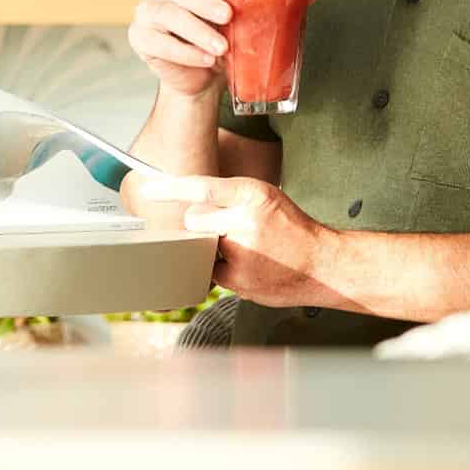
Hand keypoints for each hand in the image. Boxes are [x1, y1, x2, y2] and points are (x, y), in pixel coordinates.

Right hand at [126, 0, 230, 100]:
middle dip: (203, 1)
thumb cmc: (220, 36)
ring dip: (197, 31)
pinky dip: (185, 52)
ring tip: (221, 47)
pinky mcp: (140, 38)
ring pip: (166, 14)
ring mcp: (147, 13)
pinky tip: (206, 59)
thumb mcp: (236, 15)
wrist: (202, 75)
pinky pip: (157, 42)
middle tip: (228, 16)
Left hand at [141, 175, 337, 308]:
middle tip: (231, 229)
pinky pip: (212, 270)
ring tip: (248, 249)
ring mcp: (242, 255)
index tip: (146, 190)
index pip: (202, 188)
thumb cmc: (292, 228)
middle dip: (204, 225)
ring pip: (202, 247)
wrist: (323, 265)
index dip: (170, 189)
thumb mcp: (265, 198)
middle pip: (195, 221)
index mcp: (253, 194)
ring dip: (215, 247)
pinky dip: (224, 268)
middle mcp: (245, 222)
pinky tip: (249, 265)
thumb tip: (190, 211)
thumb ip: (229, 200)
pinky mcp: (238, 281)